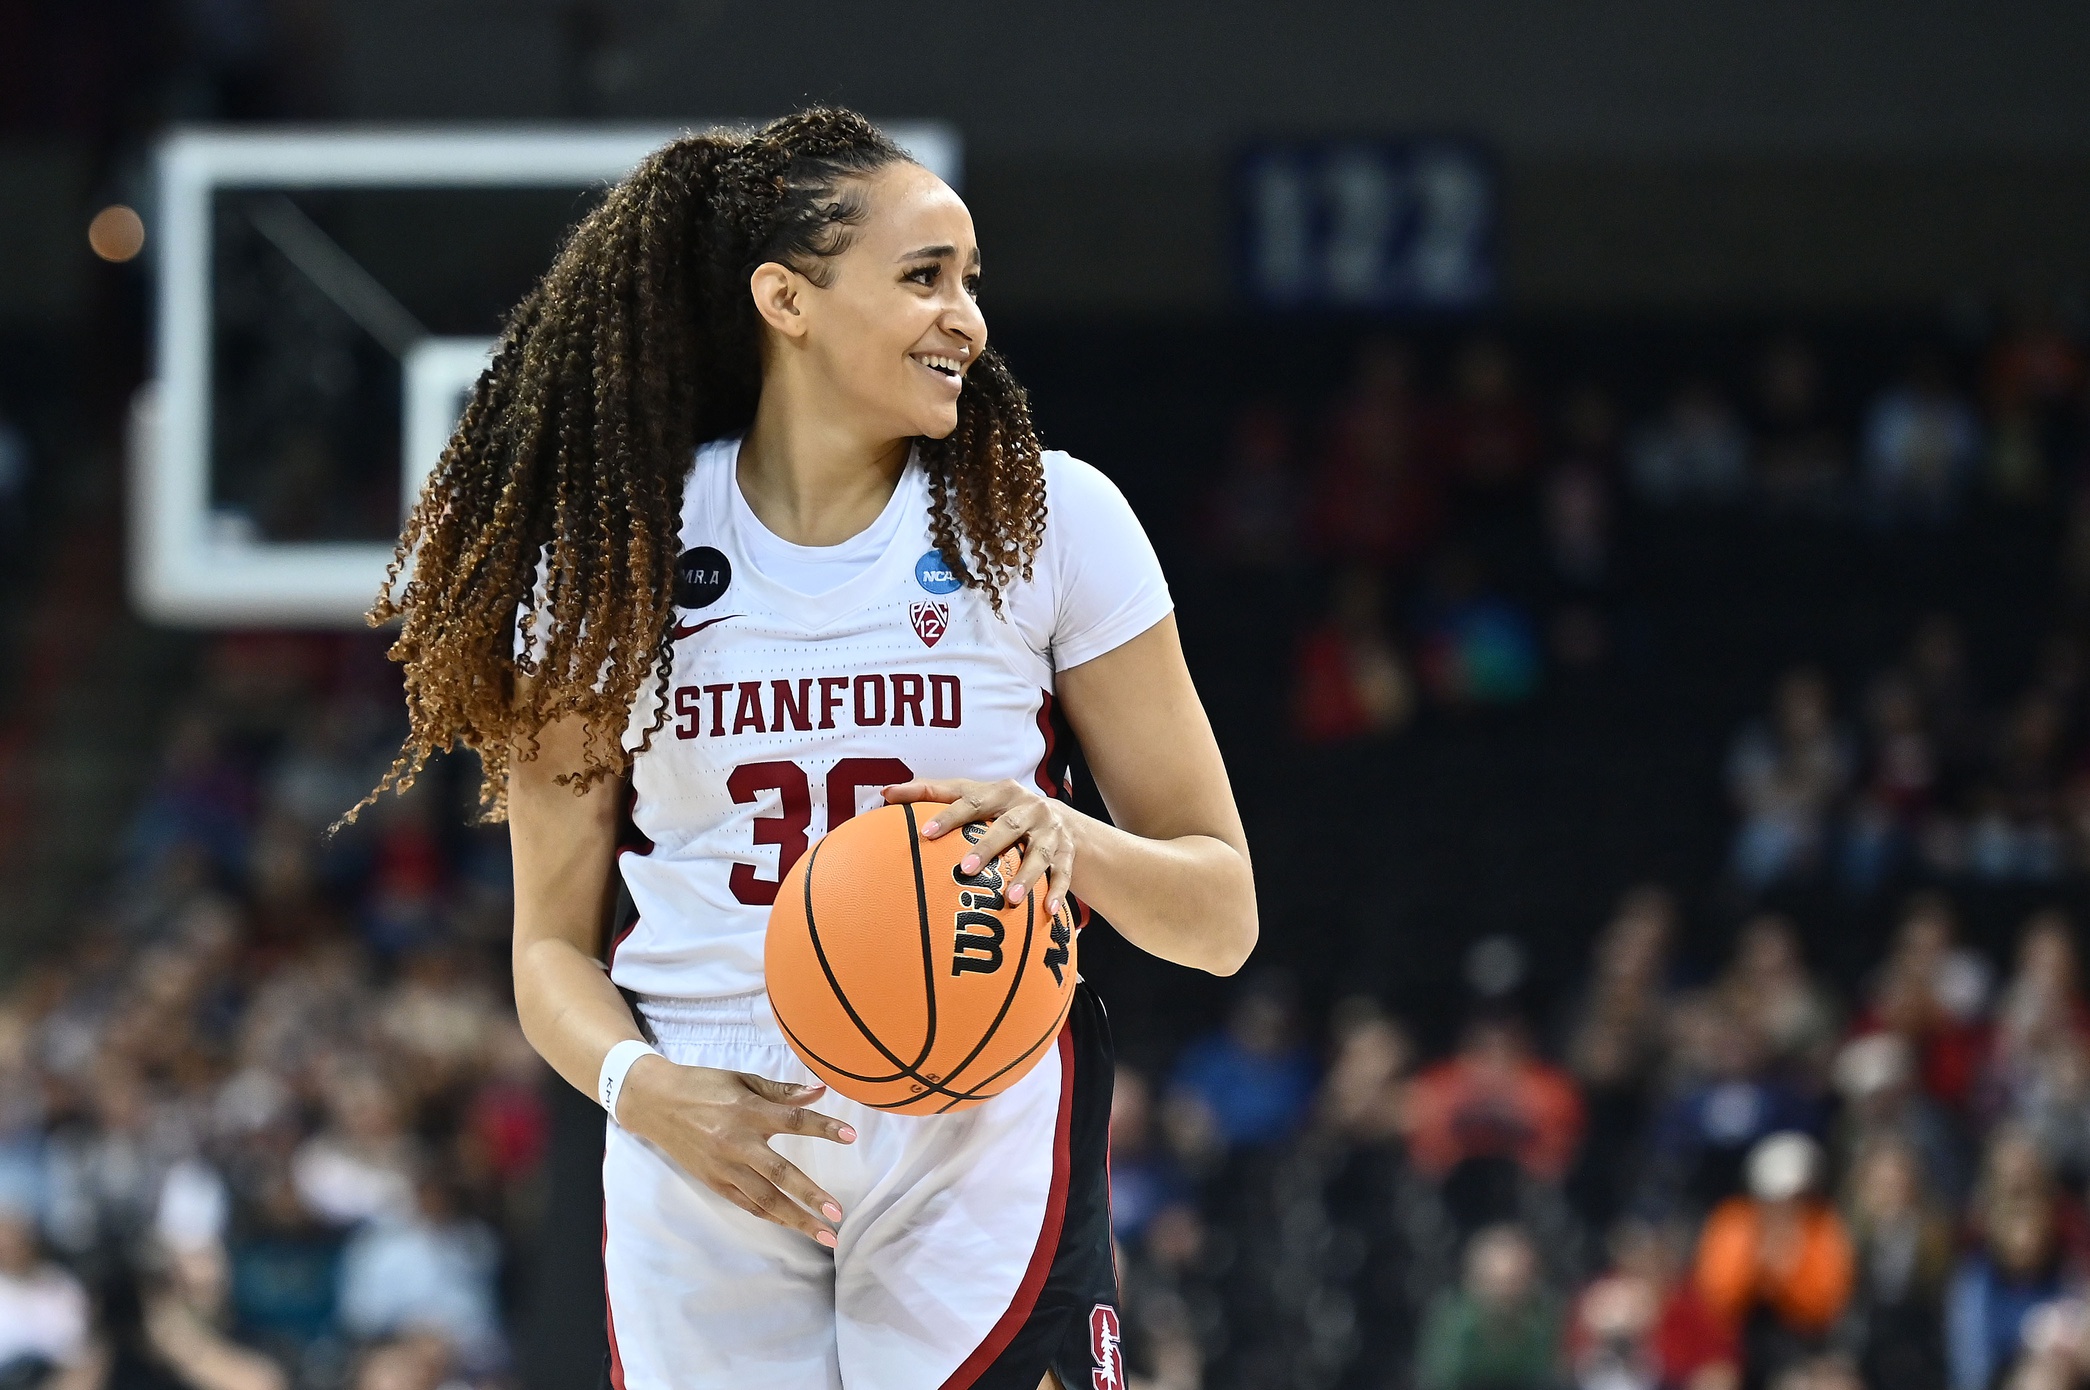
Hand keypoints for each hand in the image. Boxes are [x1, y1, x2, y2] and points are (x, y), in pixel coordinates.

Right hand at [618, 1055, 855, 1244]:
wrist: (655, 1102)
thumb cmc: (703, 1085)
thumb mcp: (742, 1079)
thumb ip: (782, 1090)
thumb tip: (820, 1089)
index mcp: (748, 1111)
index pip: (793, 1120)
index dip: (823, 1127)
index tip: (850, 1136)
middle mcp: (737, 1143)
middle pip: (780, 1173)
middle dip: (810, 1196)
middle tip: (837, 1214)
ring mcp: (724, 1167)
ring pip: (764, 1199)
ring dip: (795, 1219)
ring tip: (823, 1234)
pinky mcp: (713, 1182)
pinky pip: (746, 1204)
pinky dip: (771, 1216)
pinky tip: (792, 1224)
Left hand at [883, 777, 1080, 919]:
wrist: (1067, 824)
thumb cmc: (1005, 811)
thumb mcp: (977, 797)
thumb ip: (934, 794)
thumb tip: (886, 792)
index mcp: (1001, 792)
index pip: (972, 800)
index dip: (949, 815)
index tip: (925, 833)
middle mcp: (1029, 808)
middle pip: (1008, 826)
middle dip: (988, 847)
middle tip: (965, 869)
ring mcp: (1051, 831)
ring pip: (1039, 854)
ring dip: (1026, 877)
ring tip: (1010, 900)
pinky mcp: (1068, 854)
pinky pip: (1063, 875)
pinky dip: (1057, 892)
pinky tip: (1047, 913)